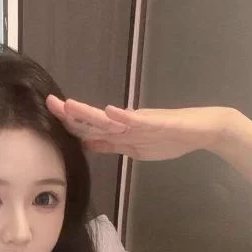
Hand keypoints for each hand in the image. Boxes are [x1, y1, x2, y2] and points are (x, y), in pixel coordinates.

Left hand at [46, 94, 233, 161]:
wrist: (202, 131)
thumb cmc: (170, 138)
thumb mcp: (134, 148)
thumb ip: (111, 145)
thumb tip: (86, 145)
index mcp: (120, 131)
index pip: (89, 128)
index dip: (69, 123)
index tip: (49, 115)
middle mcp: (126, 123)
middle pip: (93, 120)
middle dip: (71, 113)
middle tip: (50, 103)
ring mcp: (141, 121)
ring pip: (110, 118)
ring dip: (89, 112)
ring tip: (70, 106)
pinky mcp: (157, 122)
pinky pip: (138, 120)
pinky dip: (123, 116)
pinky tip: (109, 112)